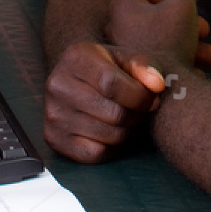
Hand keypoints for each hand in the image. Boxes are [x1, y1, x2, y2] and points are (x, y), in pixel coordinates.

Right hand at [44, 41, 165, 164]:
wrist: (79, 79)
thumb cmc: (107, 68)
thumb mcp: (125, 58)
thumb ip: (143, 66)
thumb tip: (157, 84)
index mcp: (76, 58)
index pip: (111, 84)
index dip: (139, 96)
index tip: (152, 98)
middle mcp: (58, 85)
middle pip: (114, 113)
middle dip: (136, 114)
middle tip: (139, 109)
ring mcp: (53, 114)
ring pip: (108, 135)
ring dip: (126, 131)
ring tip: (125, 117)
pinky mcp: (54, 138)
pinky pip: (95, 153)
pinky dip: (110, 147)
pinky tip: (110, 130)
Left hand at [105, 0, 210, 73]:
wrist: (161, 89)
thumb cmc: (169, 40)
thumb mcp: (183, 7)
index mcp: (124, 6)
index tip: (187, 3)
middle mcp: (118, 28)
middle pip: (157, 17)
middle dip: (187, 24)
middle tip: (204, 31)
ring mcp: (124, 53)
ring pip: (162, 42)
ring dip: (190, 46)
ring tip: (210, 57)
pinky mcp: (133, 75)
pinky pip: (159, 63)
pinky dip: (179, 65)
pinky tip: (198, 73)